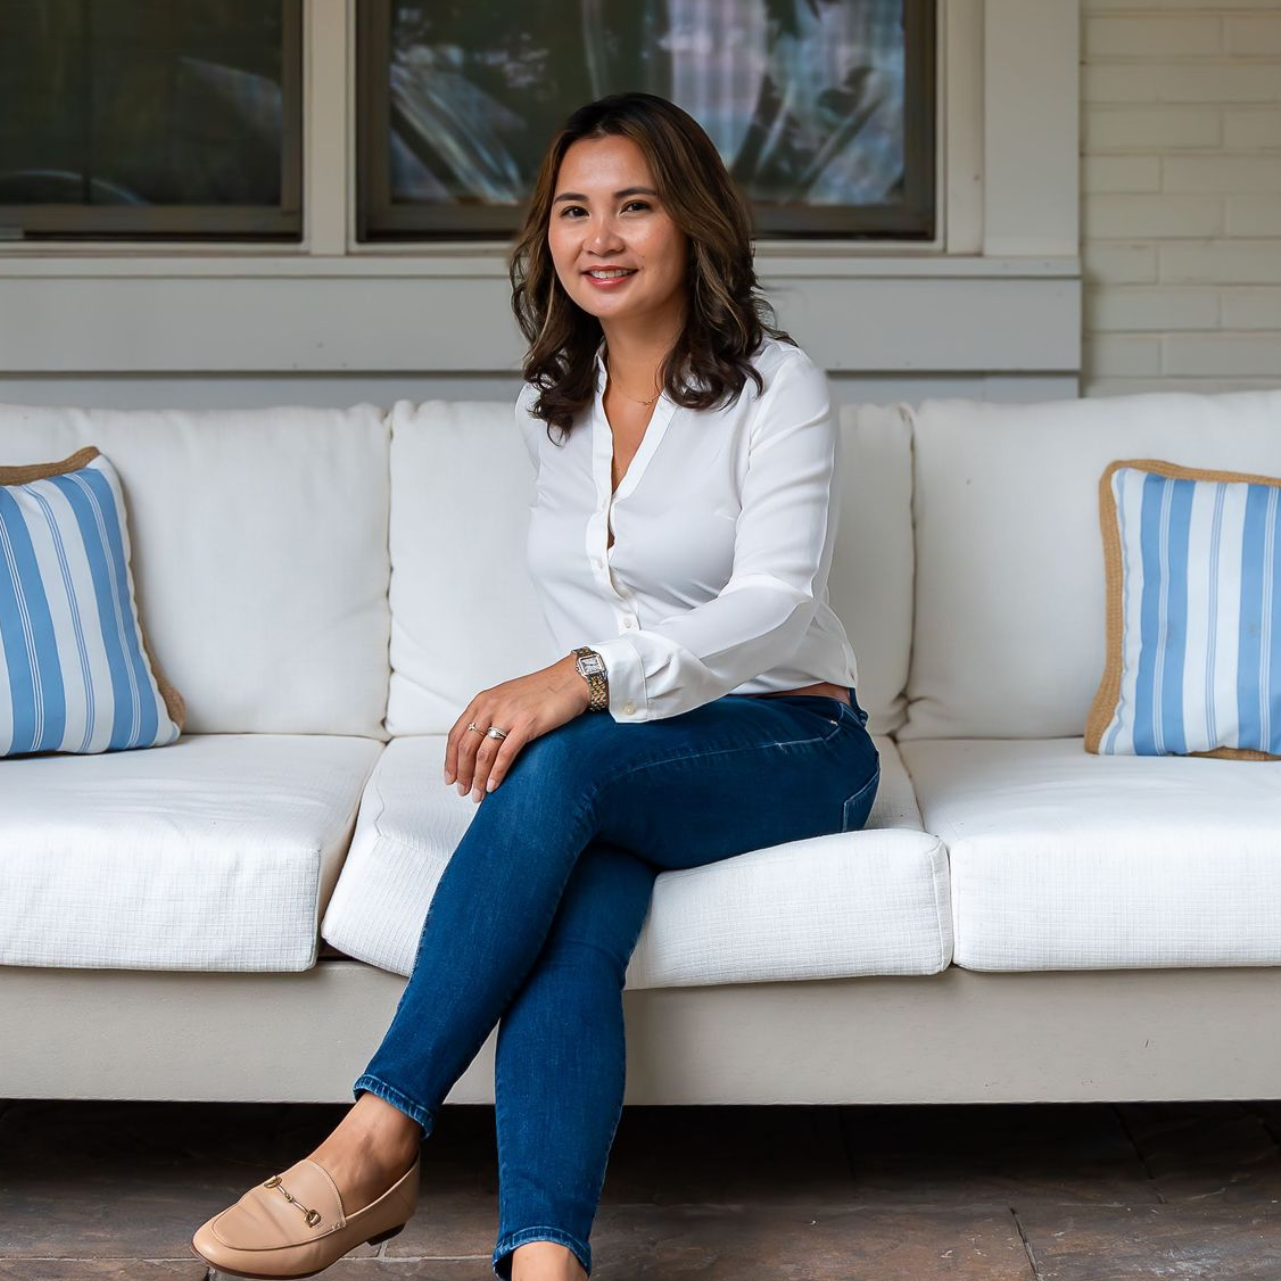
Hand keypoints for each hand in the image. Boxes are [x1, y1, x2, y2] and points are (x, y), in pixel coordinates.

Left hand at [444, 653, 592, 801]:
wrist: (570, 680)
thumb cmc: (542, 692)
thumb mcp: (507, 699)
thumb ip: (490, 717)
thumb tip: (479, 745)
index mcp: (483, 701)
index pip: (456, 735)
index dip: (450, 760)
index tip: (450, 778)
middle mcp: (491, 707)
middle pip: (466, 747)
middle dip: (462, 774)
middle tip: (463, 791)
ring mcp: (508, 715)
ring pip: (483, 754)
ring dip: (477, 778)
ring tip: (478, 795)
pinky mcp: (526, 724)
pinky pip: (505, 754)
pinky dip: (496, 773)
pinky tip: (493, 786)